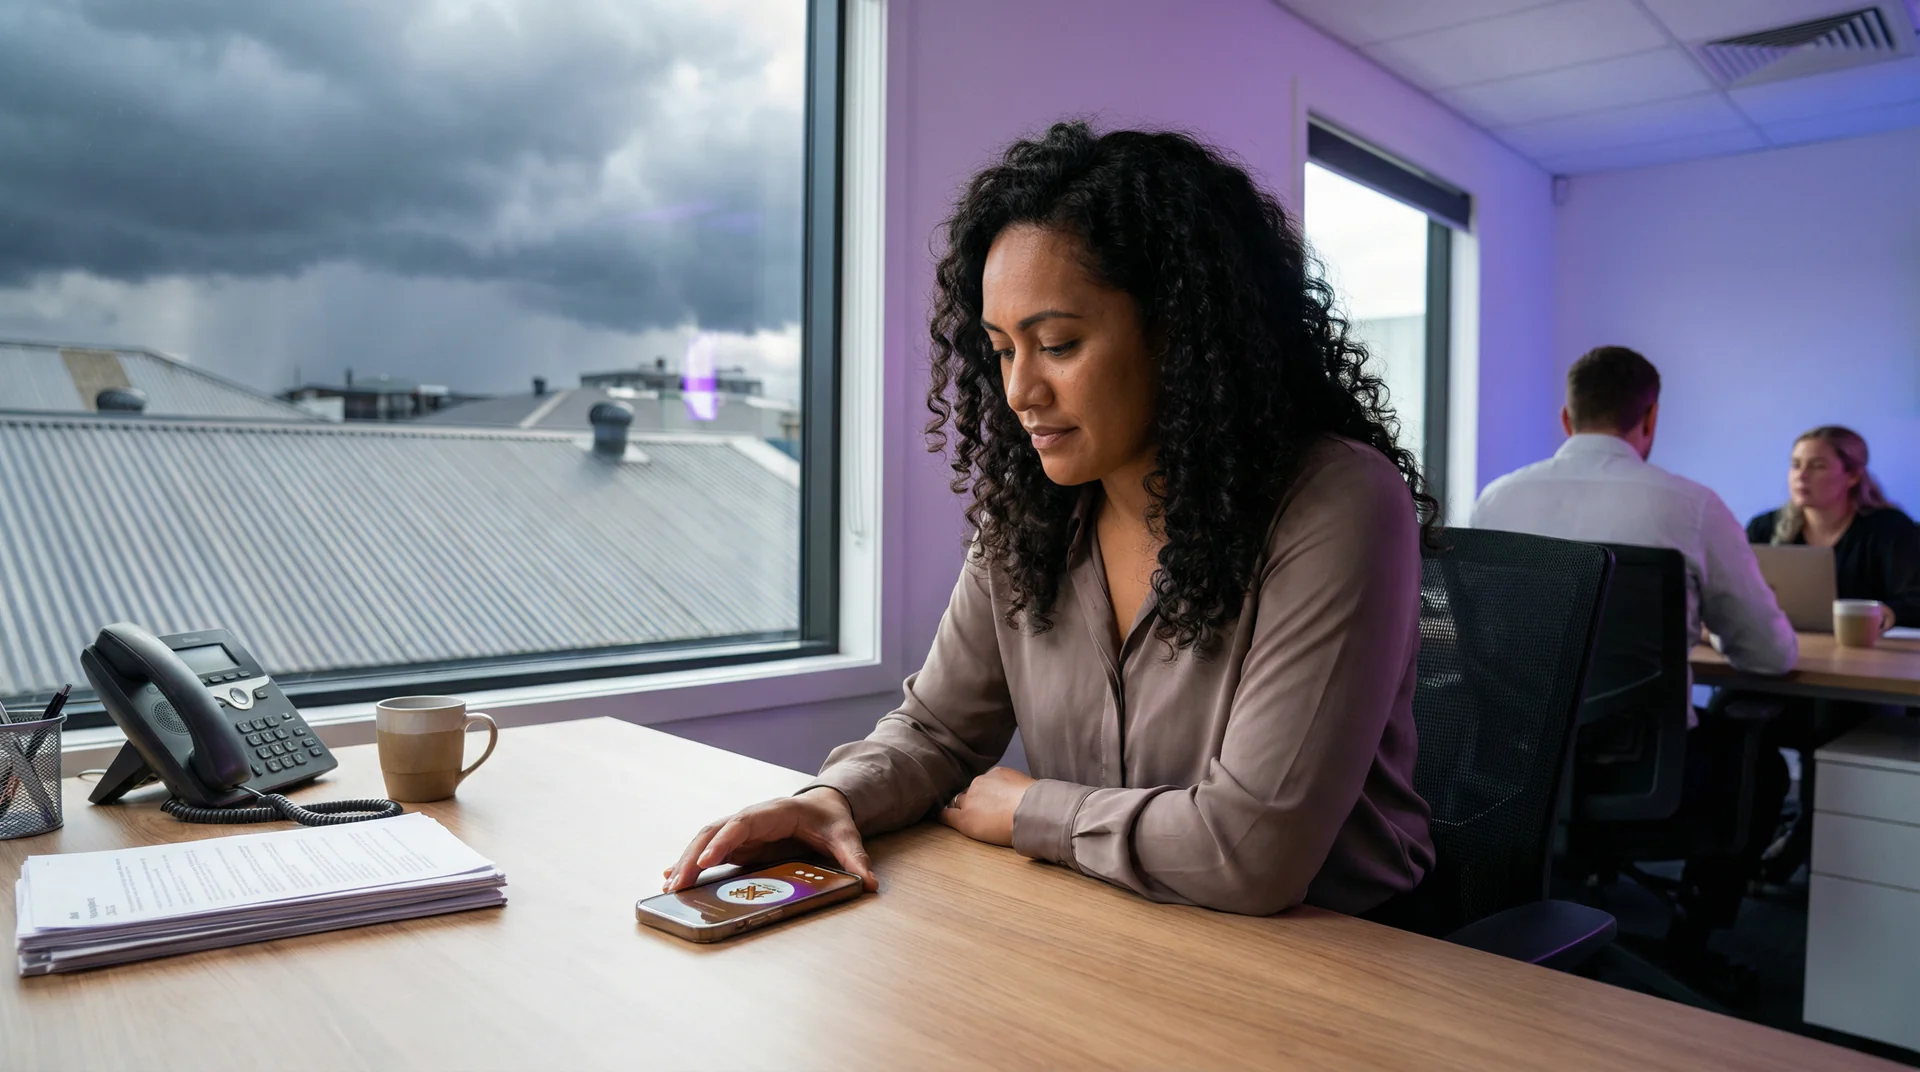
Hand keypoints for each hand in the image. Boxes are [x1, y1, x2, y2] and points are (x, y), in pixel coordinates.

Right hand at [662, 787, 877, 892]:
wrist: (823, 806)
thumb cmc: (830, 819)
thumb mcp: (846, 836)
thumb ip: (855, 858)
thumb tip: (870, 883)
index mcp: (773, 812)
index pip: (742, 824)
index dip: (722, 841)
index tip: (705, 862)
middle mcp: (750, 818)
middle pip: (714, 832)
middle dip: (693, 857)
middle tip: (676, 884)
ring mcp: (740, 830)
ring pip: (706, 841)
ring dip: (686, 861)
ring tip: (670, 886)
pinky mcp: (738, 843)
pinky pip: (709, 850)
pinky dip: (691, 862)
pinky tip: (673, 878)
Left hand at [938, 767, 1034, 846]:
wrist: (1031, 812)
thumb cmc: (1038, 803)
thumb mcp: (1027, 787)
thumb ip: (1015, 789)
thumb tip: (1018, 798)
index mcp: (995, 774)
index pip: (983, 785)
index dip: (985, 796)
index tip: (990, 803)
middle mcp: (979, 783)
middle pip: (970, 793)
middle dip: (974, 802)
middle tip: (982, 815)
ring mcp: (970, 800)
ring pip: (960, 804)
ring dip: (963, 810)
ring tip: (969, 820)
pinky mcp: (965, 819)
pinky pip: (947, 816)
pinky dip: (943, 817)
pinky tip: (940, 818)